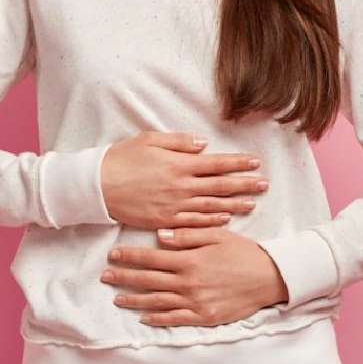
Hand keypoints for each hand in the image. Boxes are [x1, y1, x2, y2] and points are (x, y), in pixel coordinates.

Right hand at [100, 129, 267, 230]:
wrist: (98, 186)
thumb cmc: (122, 158)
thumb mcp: (150, 140)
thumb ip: (179, 142)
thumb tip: (203, 145)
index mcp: (179, 165)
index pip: (217, 164)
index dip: (238, 163)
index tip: (256, 162)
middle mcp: (181, 187)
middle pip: (220, 186)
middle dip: (245, 184)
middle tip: (264, 184)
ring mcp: (174, 207)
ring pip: (212, 207)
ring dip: (234, 204)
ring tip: (252, 203)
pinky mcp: (165, 221)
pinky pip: (194, 223)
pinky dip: (212, 221)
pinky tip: (226, 219)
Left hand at [100, 225, 289, 326]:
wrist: (269, 277)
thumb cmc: (243, 252)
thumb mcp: (216, 236)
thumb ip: (186, 236)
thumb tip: (159, 236)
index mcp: (189, 260)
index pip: (151, 258)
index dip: (130, 257)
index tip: (112, 255)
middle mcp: (188, 283)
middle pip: (149, 280)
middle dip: (124, 277)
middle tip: (105, 276)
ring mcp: (196, 303)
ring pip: (157, 302)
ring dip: (135, 300)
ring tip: (117, 297)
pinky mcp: (204, 317)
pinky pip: (175, 319)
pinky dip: (157, 318)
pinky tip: (144, 316)